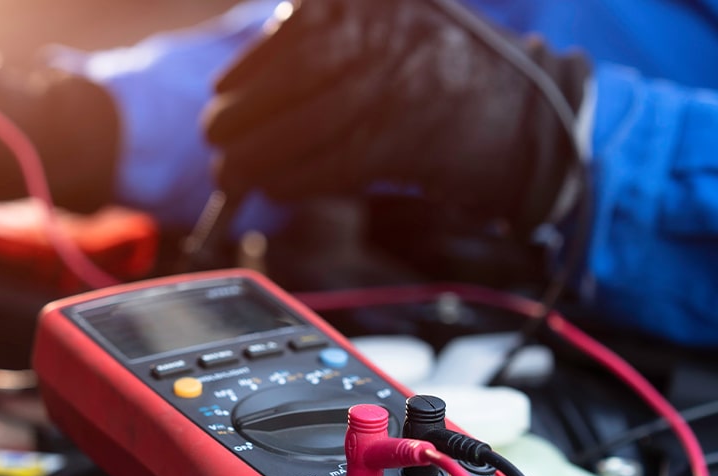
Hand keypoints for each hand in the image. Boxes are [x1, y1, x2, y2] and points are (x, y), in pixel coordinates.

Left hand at [204, 0, 588, 233]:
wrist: (528, 114)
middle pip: (297, 77)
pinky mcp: (411, 136)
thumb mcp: (388, 29)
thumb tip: (241, 90)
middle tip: (216, 140)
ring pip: (311, 123)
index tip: (221, 93)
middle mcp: (393, 32)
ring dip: (260, 155)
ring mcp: (403, 82)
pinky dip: (298, 178)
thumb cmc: (442, 77)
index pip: (298, 32)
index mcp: (377, 2)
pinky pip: (337, 160)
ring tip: (233, 173)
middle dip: (243, 115)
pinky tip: (276, 187)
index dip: (250, 70)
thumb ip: (323, 41)